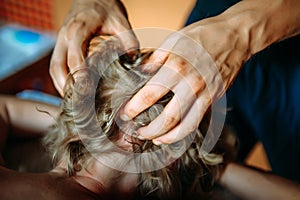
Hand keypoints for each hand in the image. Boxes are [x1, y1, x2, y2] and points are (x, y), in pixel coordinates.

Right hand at [50, 0, 138, 95]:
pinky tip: (71, 89)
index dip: (79, 78)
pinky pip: (56, 64)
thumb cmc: (106, 6)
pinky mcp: (61, 43)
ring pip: (54, 67)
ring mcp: (60, 40)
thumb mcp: (121, 21)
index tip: (87, 93)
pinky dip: (61, 78)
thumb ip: (129, 40)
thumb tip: (134, 63)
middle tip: (78, 104)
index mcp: (79, 30)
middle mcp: (65, 36)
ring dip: (61, 85)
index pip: (75, 58)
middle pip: (57, 67)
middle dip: (66, 87)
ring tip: (73, 102)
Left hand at [120, 14, 251, 144]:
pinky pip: (198, 121)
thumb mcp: (175, 39)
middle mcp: (191, 85)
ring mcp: (206, 94)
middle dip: (149, 130)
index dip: (134, 108)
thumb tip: (141, 74)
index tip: (125, 114)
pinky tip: (174, 134)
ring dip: (168, 138)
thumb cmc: (204, 35)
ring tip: (155, 140)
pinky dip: (184, 133)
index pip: (149, 95)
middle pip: (168, 118)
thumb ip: (156, 58)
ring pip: (186, 126)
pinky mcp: (215, 99)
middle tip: (137, 131)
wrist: (236, 36)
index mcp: (177, 68)